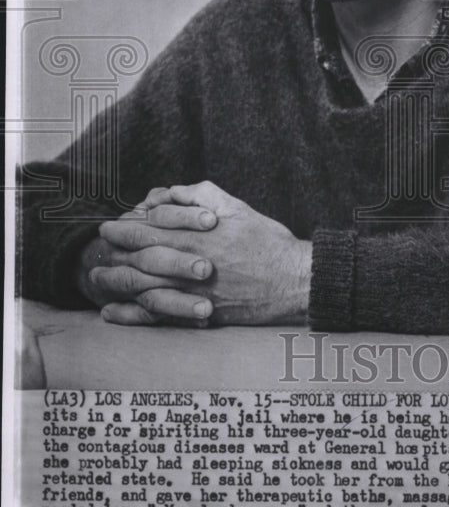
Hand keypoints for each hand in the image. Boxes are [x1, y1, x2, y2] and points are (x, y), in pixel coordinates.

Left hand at [98, 181, 311, 325]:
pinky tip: (112, 312)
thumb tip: (173, 191)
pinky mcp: (197, 314)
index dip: (126, 226)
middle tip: (99, 246)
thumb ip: (203, 195)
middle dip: (114, 250)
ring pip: (141, 285)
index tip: (113, 224)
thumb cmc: (268, 242)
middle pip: (139, 256)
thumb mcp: (238, 208)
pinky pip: (155, 315)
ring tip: (97, 277)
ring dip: (114, 280)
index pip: (149, 228)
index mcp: (196, 235)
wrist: (293, 282)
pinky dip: (130, 315)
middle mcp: (189, 263)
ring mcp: (191, 291)